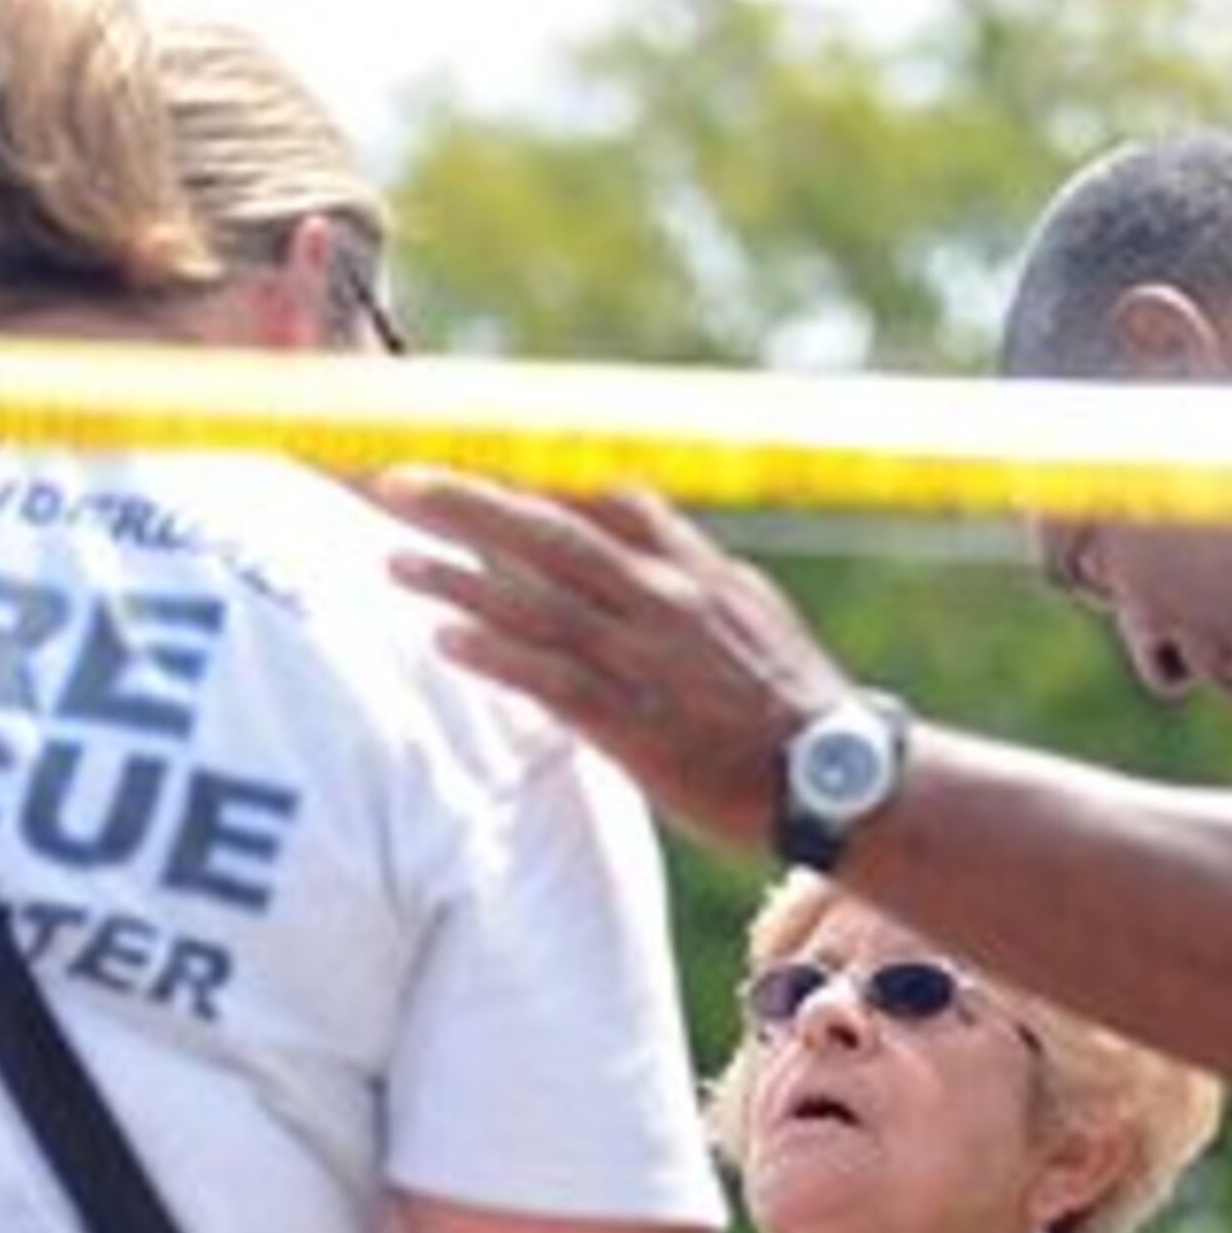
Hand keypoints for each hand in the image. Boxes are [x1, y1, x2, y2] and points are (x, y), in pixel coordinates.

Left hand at [373, 470, 852, 853]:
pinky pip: (551, 679)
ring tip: (393, 559)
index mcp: (689, 567)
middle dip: (467, 503)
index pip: (594, 498)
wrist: (838, 779)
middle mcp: (662, 600)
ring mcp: (646, 661)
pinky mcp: (634, 726)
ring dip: (458, 577)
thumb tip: (633, 522)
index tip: (462, 453)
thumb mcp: (749, 605)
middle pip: (547, 533)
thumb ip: (686, 562)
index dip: (524, 472)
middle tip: (395, 481)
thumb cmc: (791, 698)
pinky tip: (444, 639)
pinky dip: (496, 654)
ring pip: (536, 603)